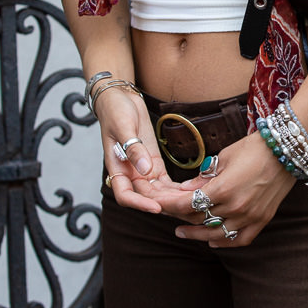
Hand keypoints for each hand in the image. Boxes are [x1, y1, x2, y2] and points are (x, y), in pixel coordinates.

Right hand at [95, 87, 184, 213]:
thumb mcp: (124, 126)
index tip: (156, 207)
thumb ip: (133, 148)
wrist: (120, 99)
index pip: (125, 195)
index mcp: (117, 167)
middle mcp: (129, 173)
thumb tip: (144, 169)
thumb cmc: (115, 111)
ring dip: (173, 198)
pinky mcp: (153, 163)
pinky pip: (164, 181)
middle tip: (184, 208)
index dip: (139, 204)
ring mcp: (142, 169)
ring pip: (157, 192)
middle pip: (146, 197)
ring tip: (191, 201)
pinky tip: (191, 190)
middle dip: (164, 204)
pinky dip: (176, 188)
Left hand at [167, 133, 295, 246]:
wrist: (286, 150)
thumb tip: (185, 189)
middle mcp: (236, 207)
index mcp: (224, 188)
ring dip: (197, 234)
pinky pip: (241, 239)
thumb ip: (204, 177)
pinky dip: (225, 242)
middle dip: (180, 216)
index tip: (158, 204)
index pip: (189, 203)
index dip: (170, 205)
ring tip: (183, 232)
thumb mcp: (224, 157)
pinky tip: (213, 241)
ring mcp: (250, 216)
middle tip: (168, 214)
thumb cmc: (253, 148)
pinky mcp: (262, 220)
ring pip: (217, 234)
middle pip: (200, 218)